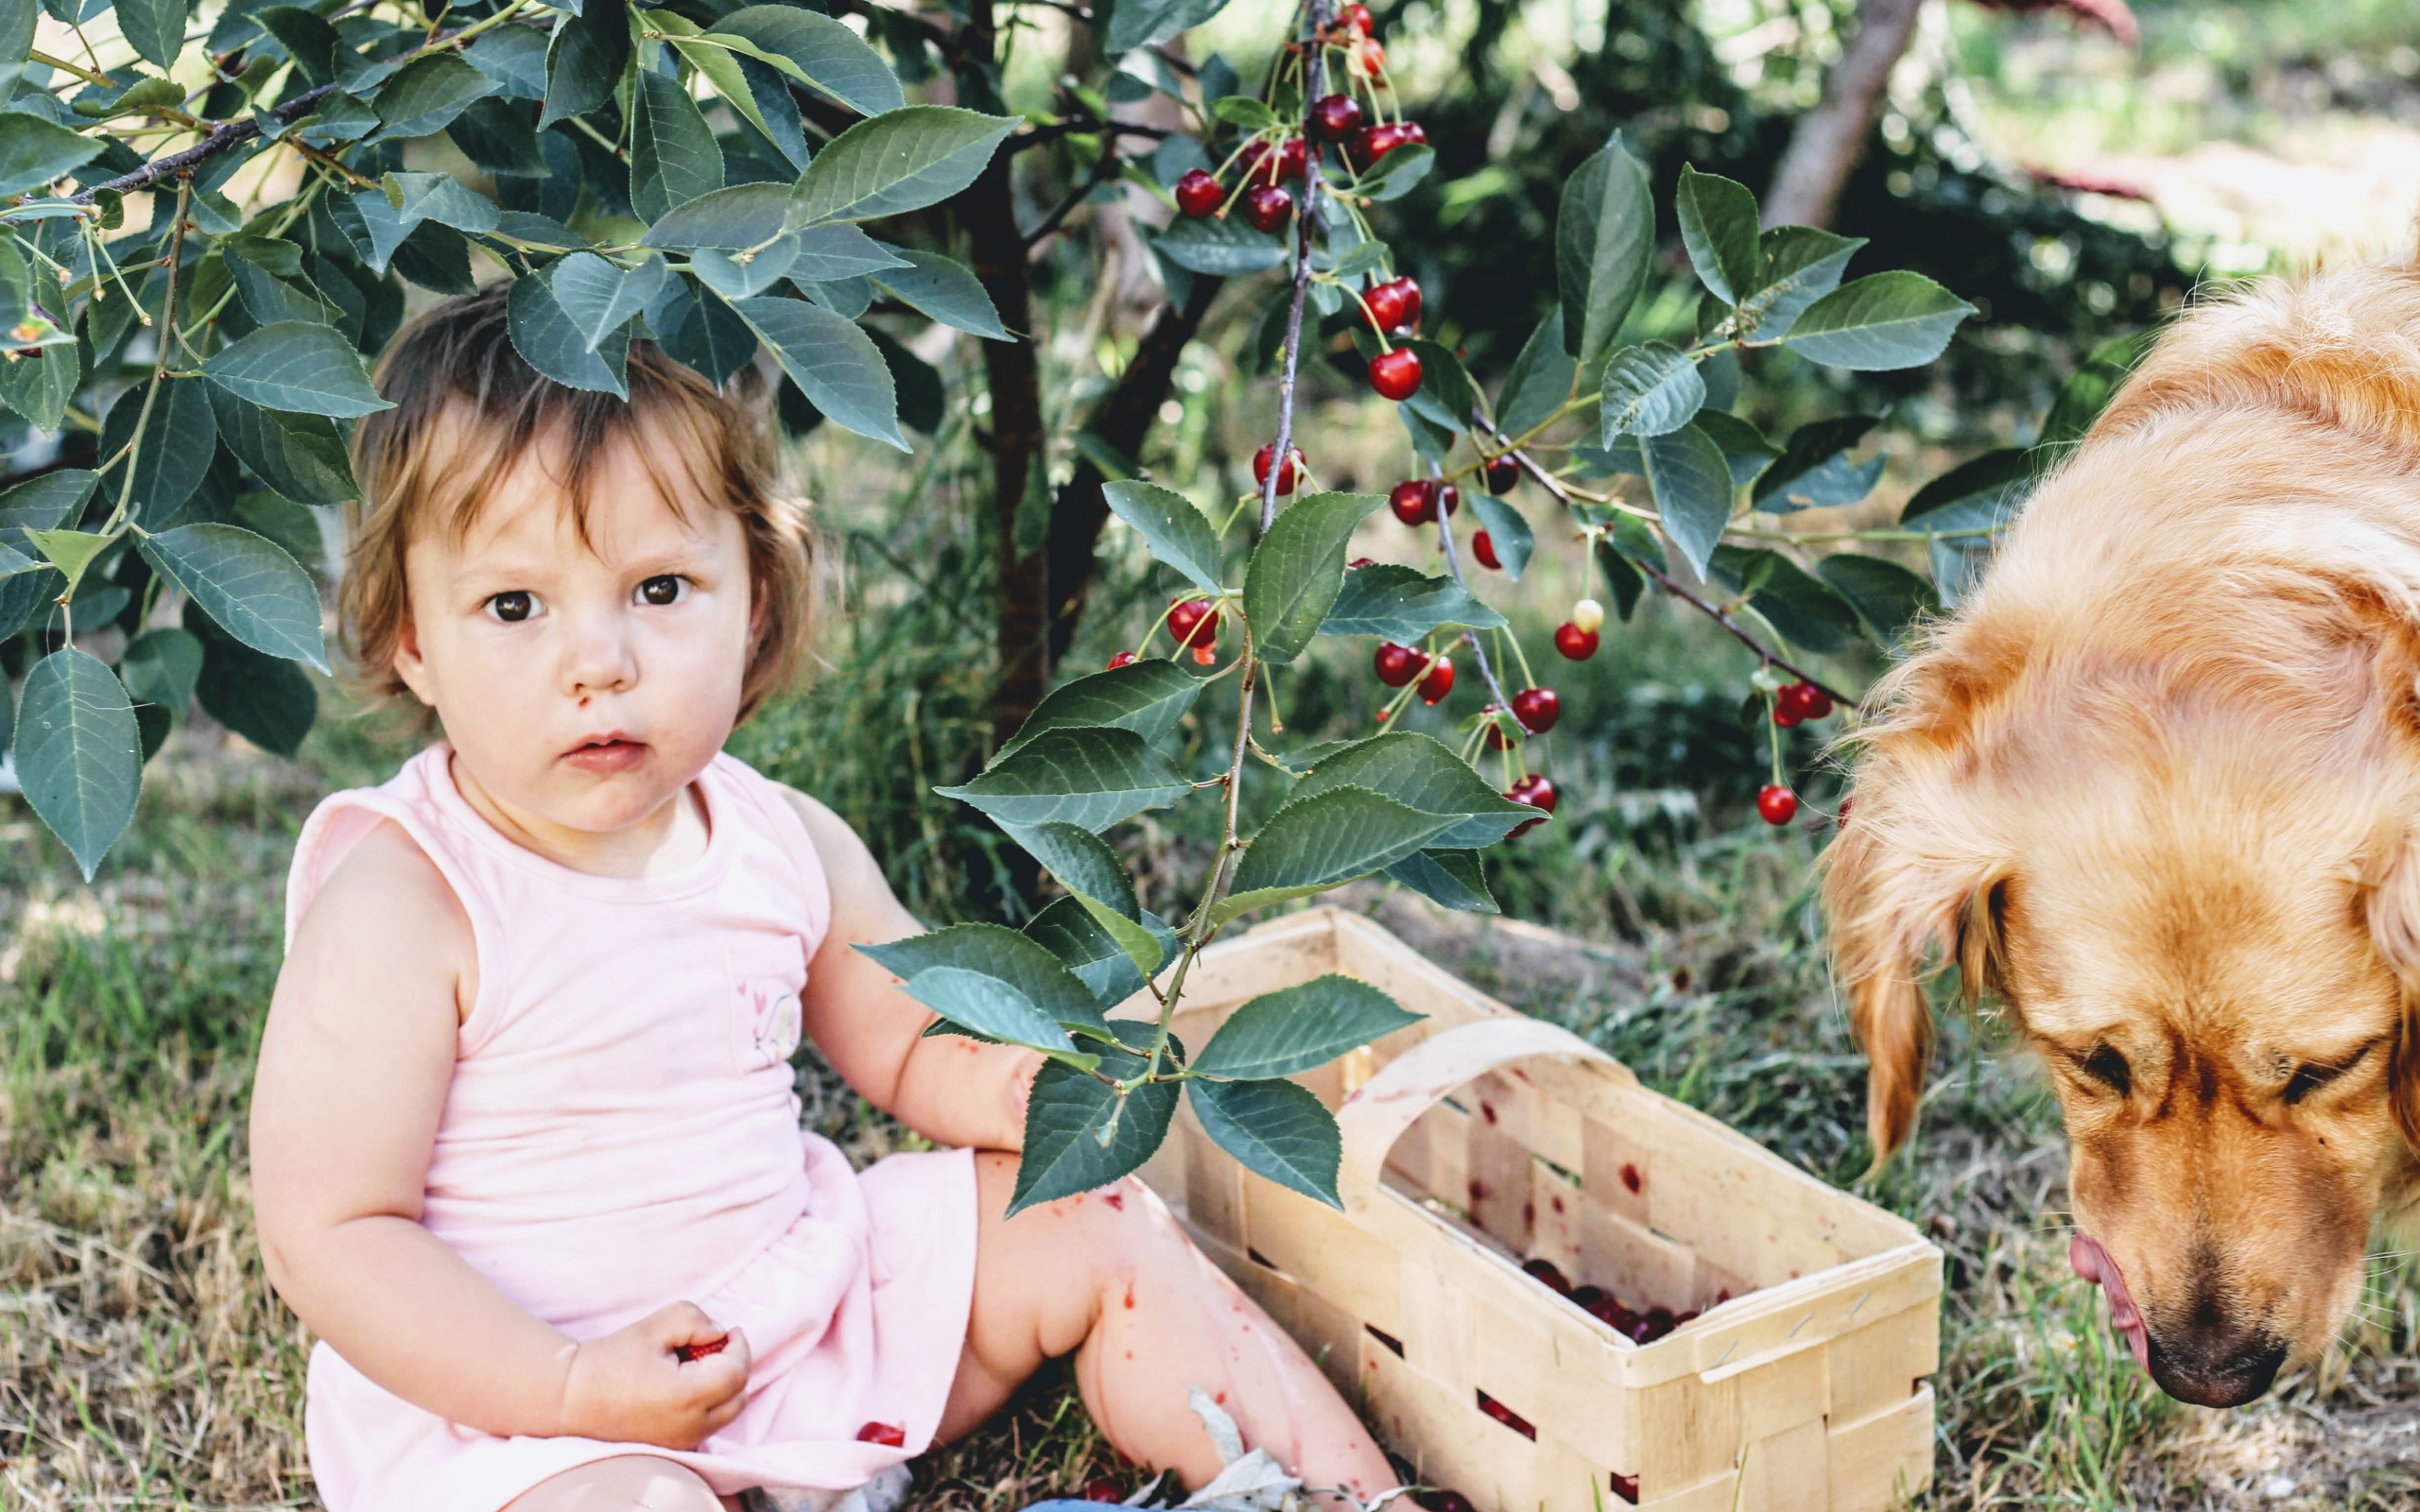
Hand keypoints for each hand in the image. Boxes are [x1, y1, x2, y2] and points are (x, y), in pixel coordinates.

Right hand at [557, 1302, 750, 1448]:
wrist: (573, 1397)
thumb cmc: (612, 1359)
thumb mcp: (655, 1326)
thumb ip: (695, 1321)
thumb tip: (719, 1334)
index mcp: (687, 1397)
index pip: (736, 1373)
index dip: (740, 1347)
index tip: (731, 1331)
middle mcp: (690, 1426)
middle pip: (738, 1395)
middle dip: (734, 1365)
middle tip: (714, 1345)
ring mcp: (683, 1441)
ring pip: (727, 1413)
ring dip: (723, 1386)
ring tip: (696, 1364)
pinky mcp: (674, 1447)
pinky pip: (709, 1424)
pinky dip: (710, 1403)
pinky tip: (686, 1384)